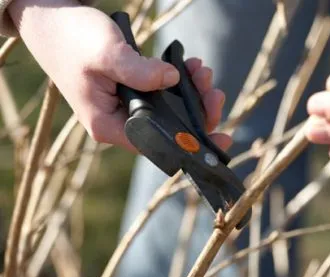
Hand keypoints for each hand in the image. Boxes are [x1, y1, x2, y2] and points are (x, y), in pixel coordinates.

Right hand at [8, 0, 230, 151]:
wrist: (52, 20)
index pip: (156, 145)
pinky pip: (162, 94)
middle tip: (214, 92)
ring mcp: (124, 107)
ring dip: (191, 94)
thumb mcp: (106, 53)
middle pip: (167, 130)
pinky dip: (179, 83)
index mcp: (108, 124)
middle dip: (196, 113)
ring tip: (201, 71)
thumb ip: (138, 71)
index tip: (220, 138)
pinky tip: (190, 68)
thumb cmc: (71, 37)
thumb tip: (173, 81)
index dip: (190, 145)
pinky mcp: (130, 92)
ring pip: (167, 111)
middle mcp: (118, 122)